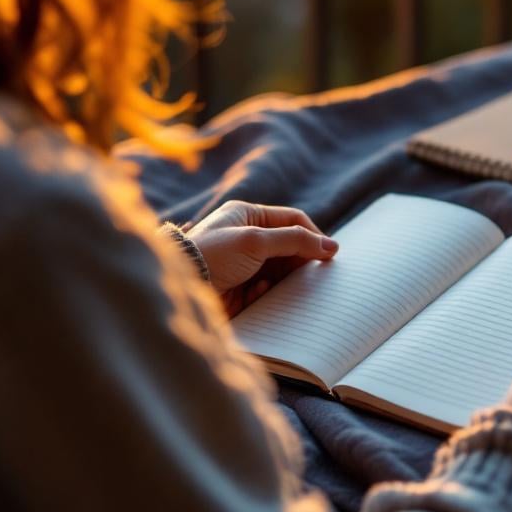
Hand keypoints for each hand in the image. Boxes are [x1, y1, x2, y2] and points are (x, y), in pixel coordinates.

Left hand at [186, 201, 338, 316]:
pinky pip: (265, 290)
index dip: (313, 235)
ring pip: (279, 270)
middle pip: (288, 247)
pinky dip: (266, 293)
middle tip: (314, 276)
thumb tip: (331, 246)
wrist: (181, 286)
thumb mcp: (256, 240)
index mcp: (247, 216)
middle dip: (300, 261)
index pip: (292, 220)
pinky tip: (257, 294)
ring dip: (285, 279)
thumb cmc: (213, 255)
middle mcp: (245, 237)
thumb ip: (295, 240)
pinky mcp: (239, 287)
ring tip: (289, 288)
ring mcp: (242, 263)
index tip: (330, 254)